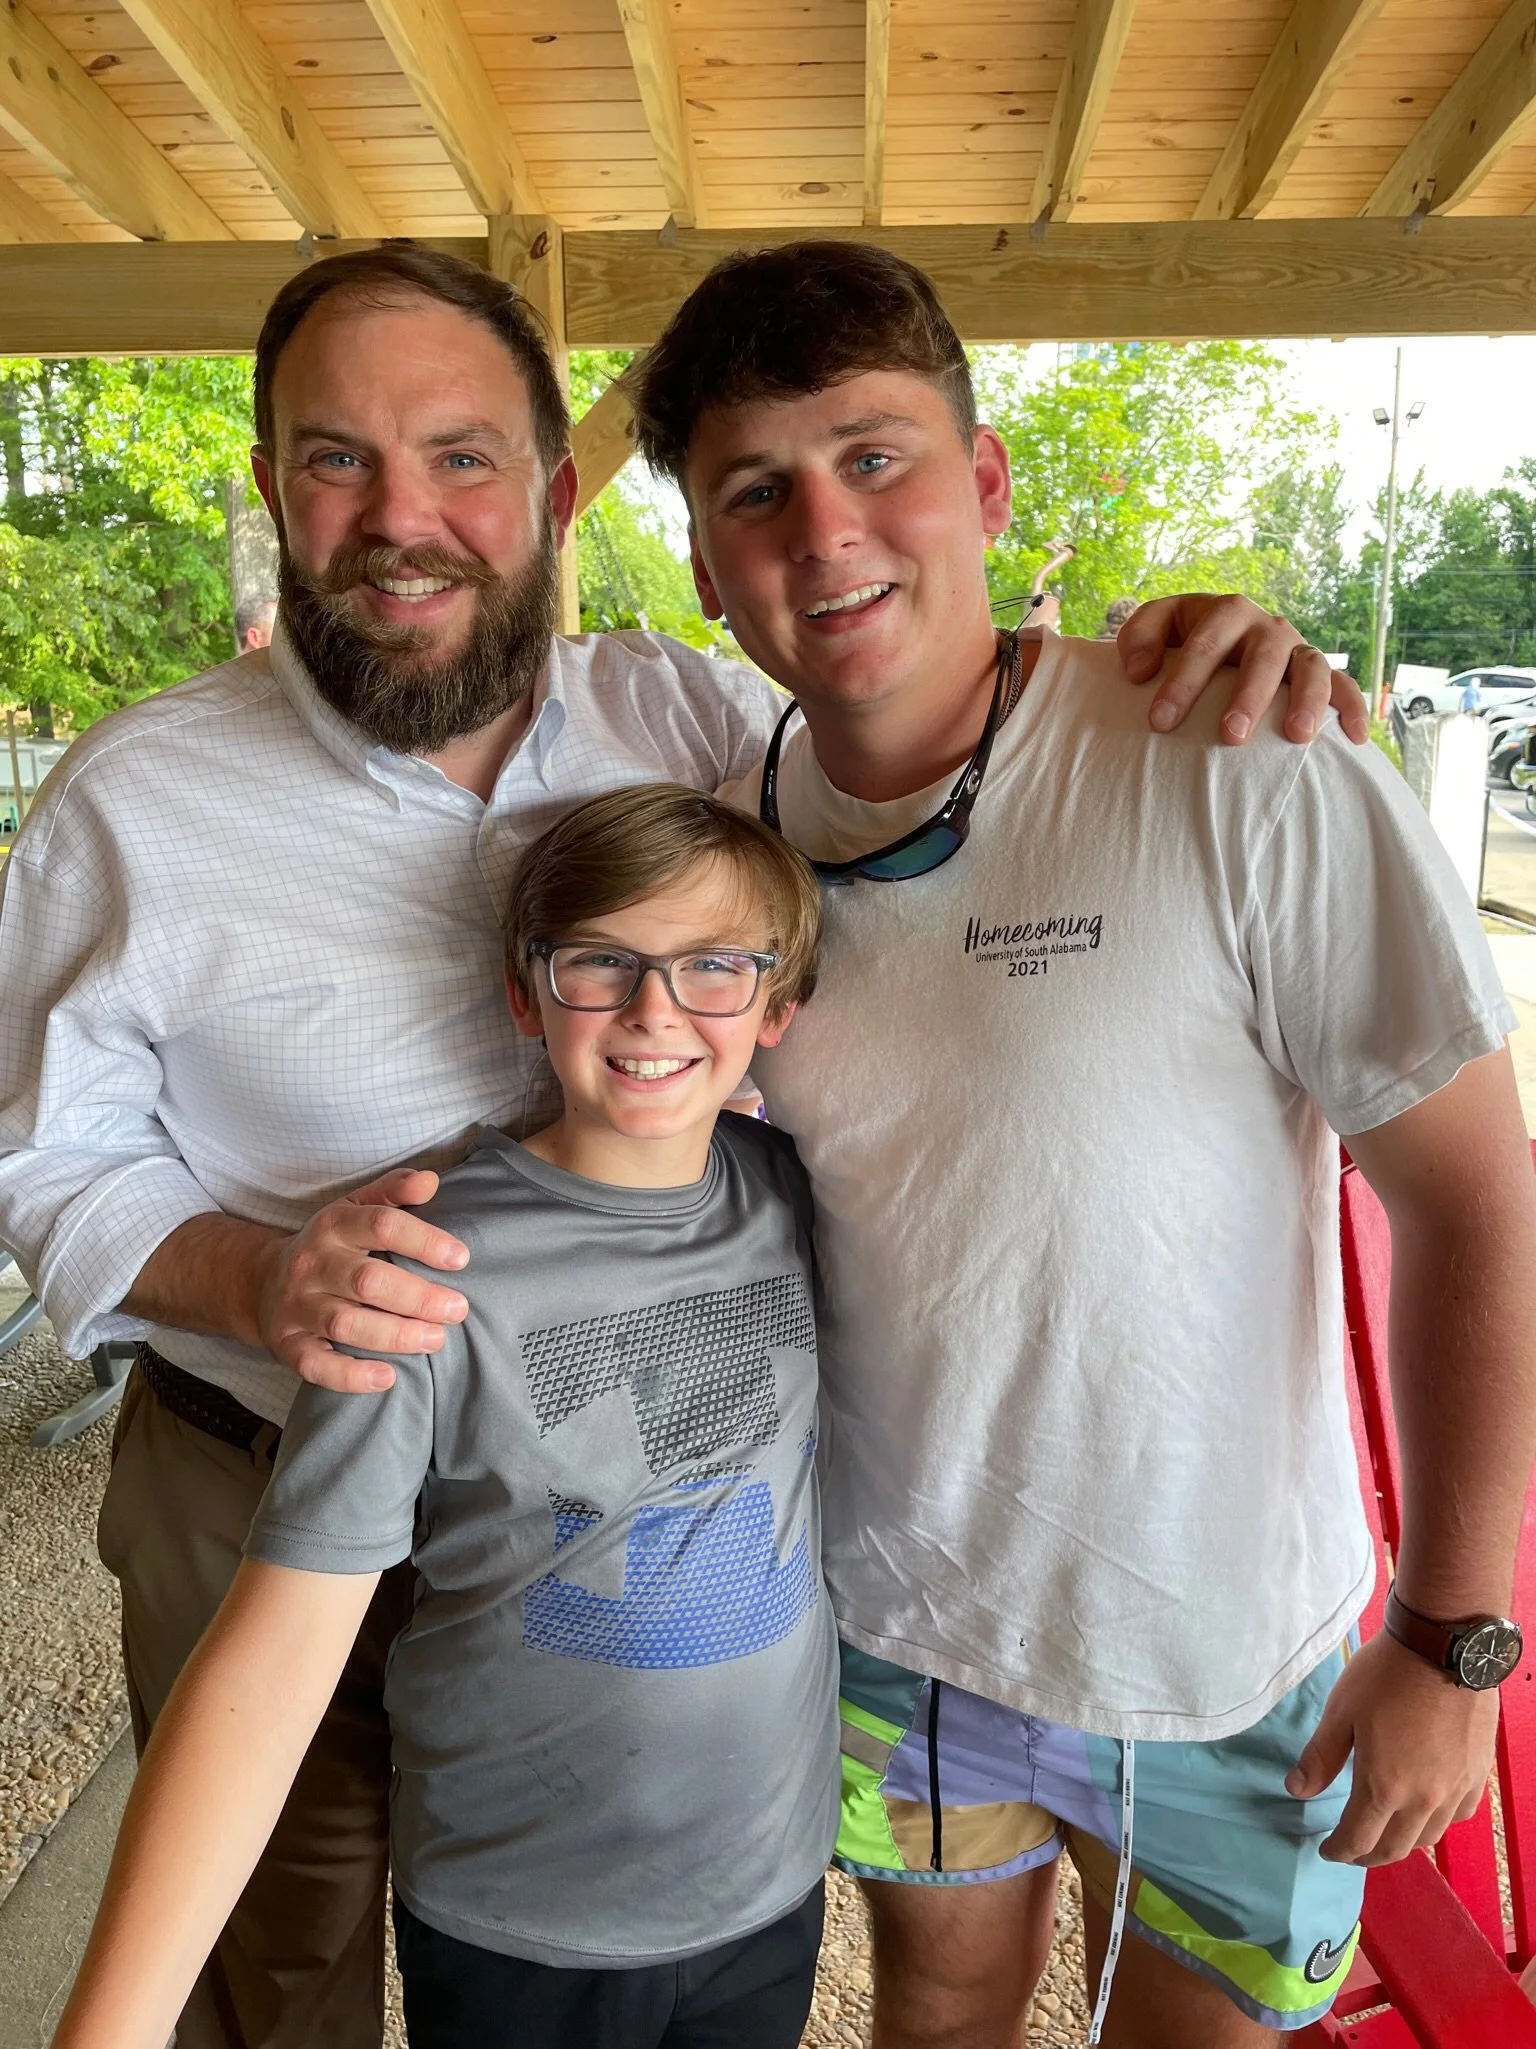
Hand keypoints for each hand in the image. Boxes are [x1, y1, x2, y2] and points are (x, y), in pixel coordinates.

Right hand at [255, 1168, 468, 1392]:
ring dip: (395, 1335)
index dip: (423, 1241)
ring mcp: (297, 1306)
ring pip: (345, 1323)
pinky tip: (388, 1377)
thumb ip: (393, 1192)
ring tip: (435, 1339)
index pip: (381, 1225)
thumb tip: (430, 1181)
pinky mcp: (288, 1344)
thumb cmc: (330, 1247)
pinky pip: (316, 1364)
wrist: (260, 1281)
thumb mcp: (355, 1208)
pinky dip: (351, 1376)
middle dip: (418, 1297)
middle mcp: (312, 1264)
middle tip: (457, 1309)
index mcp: (333, 1225)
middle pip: (367, 1280)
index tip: (460, 1258)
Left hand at [1116, 593, 1370, 746]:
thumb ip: (1138, 637)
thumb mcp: (1157, 626)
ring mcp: (1296, 649)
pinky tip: (1355, 737)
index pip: (1204, 645)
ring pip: (1312, 668)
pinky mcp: (1319, 673)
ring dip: (1307, 700)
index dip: (1182, 683)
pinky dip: (1353, 707)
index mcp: (1226, 611)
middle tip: (1229, 736)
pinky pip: (1344, 686)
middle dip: (1248, 696)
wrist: (1222, 636)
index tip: (1160, 722)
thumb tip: (1138, 672)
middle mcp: (1266, 628)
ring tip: (1296, 736)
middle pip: (1263, 657)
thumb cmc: (1184, 638)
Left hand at [1285, 1633, 1496, 1865]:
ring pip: (1427, 1838)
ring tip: (1384, 1831)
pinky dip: (1436, 1823)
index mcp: (1384, 1787)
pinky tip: (1426, 1809)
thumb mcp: (1341, 1712)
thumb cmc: (1385, 1676)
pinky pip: (1456, 1816)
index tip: (1326, 1850)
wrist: (1444, 1649)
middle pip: (1394, 1848)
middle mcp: (1424, 1800)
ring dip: (1402, 1842)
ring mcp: (1455, 1790)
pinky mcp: (1477, 1776)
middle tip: (1351, 1848)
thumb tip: (1296, 1791)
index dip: (1339, 1851)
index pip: (1358, 1840)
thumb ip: (1320, 1757)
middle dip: (1368, 1855)